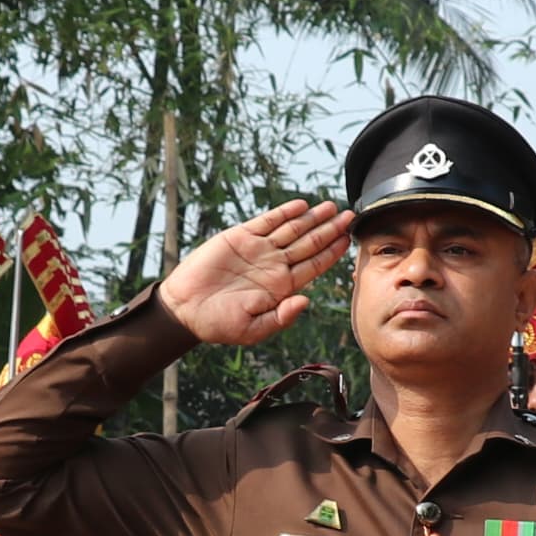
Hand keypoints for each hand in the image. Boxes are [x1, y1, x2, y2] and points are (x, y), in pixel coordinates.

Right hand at [158, 200, 352, 347]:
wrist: (185, 309)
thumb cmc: (219, 324)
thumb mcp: (253, 329)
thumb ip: (281, 317)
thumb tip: (306, 301)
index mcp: (281, 287)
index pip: (314, 266)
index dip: (332, 252)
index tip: (348, 239)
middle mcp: (274, 265)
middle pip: (309, 244)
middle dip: (329, 230)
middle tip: (349, 215)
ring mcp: (258, 249)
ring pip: (292, 230)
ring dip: (312, 218)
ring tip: (331, 207)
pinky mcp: (240, 237)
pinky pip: (267, 221)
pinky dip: (284, 213)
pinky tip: (301, 206)